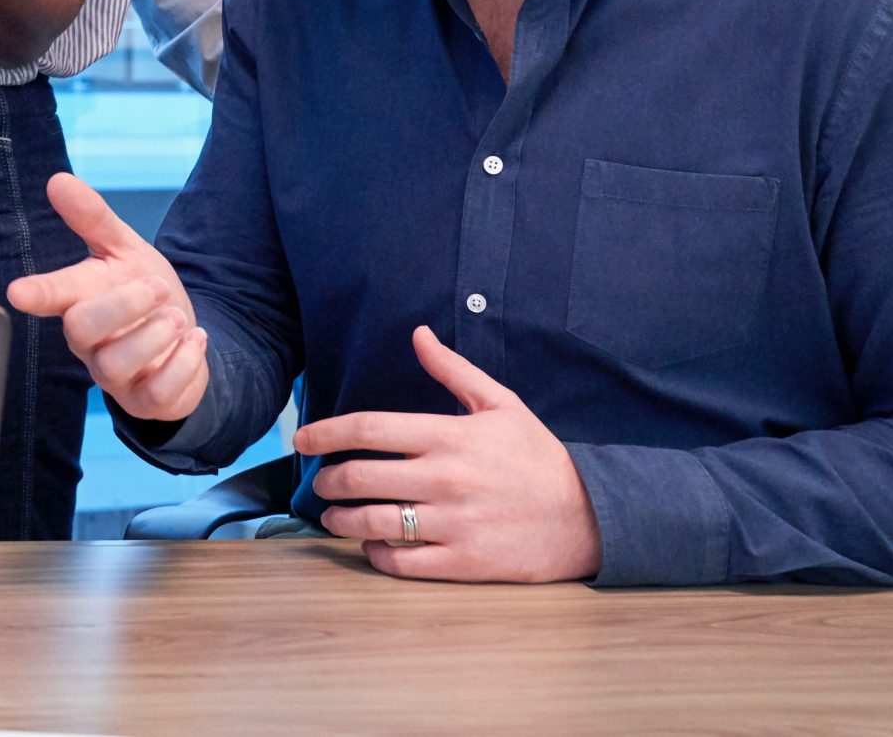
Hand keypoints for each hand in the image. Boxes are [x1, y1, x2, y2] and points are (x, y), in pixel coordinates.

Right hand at [5, 173, 208, 422]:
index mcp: (79, 299)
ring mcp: (115, 375)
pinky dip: (183, 364)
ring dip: (153, 337)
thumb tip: (58, 180)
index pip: (52, 293)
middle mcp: (89, 341)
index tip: (18, 292)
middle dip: (123, 304)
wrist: (183, 339)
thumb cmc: (143, 293)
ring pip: (114, 365)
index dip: (37, 293)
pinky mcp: (145, 400)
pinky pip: (156, 394)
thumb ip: (92, 218)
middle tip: (158, 288)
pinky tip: (194, 340)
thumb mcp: (124, 250)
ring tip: (177, 318)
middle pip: (81, 328)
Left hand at [298, 325, 602, 582]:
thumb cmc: (539, 457)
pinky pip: (401, 561)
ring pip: (372, 522)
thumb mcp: (502, 404)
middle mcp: (444, 478)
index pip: (367, 428)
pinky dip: (375, 553)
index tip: (301, 439)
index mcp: (448, 435)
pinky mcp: (463, 561)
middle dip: (327, 480)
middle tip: (320, 482)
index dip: (324, 432)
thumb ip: (453, 370)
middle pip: (359, 477)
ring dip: (340, 519)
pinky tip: (371, 544)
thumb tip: (418, 332)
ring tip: (334, 515)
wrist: (591, 516)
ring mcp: (452, 523)